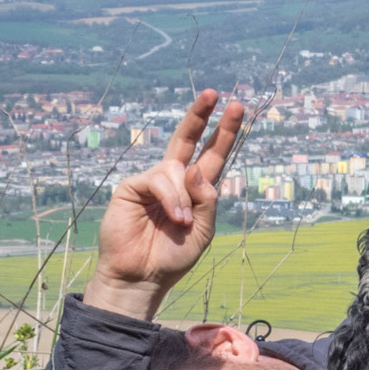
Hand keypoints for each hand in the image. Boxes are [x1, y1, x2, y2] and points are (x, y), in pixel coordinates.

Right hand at [83, 90, 244, 320]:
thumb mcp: (204, 230)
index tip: (236, 108)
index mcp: (196, 189)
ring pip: (176, 169)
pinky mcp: (132, 186)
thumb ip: (207, 200)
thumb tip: (196, 167)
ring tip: (181, 222)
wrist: (143, 276)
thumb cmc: (173, 256)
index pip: (212, 154)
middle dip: (201, 115)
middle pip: (189, 139)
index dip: (223, 132)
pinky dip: (170, 198)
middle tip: (215, 94)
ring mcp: (152, 180)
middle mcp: (175, 179)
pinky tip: (173, 217)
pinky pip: (158, 179)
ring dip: (183, 197)